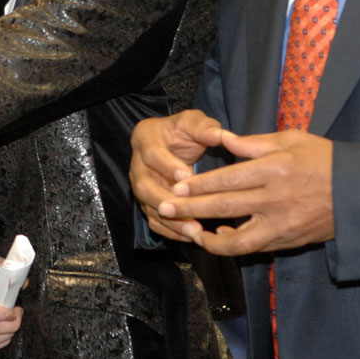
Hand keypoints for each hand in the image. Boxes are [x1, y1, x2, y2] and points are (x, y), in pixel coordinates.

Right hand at [129, 110, 226, 242]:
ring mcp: (140, 186)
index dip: (168, 166)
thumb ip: (205, 127)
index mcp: (145, 139)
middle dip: (166, 201)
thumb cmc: (182, 131)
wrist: (171, 143)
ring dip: (171, 221)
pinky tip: (190, 236)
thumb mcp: (193, 121)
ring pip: (148, 207)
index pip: (153, 155)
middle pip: (144, 186)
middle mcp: (137, 165)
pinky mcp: (147, 202)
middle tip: (190, 210)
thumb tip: (222, 136)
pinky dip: (170, 231)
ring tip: (194, 231)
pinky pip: (154, 220)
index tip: (188, 176)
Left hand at [157, 129, 335, 255]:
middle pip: (224, 207)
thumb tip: (223, 140)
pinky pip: (253, 248)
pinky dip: (232, 246)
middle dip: (190, 209)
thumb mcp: (291, 139)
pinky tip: (217, 238)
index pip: (227, 179)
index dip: (198, 185)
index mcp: (275, 169)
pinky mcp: (287, 241)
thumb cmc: (324, 159)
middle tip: (165, 209)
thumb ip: (254, 143)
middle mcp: (275, 199)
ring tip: (188, 232)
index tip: (176, 186)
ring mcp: (282, 224)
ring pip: (237, 240)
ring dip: (208, 238)